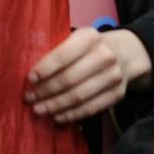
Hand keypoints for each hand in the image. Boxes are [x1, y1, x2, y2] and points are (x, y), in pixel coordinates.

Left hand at [26, 26, 151, 123]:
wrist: (124, 53)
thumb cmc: (89, 48)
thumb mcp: (76, 39)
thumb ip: (57, 50)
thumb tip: (31, 74)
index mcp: (90, 37)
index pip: (63, 55)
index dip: (45, 69)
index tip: (30, 79)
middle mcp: (104, 56)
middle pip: (69, 79)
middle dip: (46, 91)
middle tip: (29, 98)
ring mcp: (113, 76)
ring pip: (79, 96)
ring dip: (55, 105)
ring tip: (39, 109)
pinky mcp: (117, 94)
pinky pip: (91, 108)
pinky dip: (71, 114)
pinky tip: (57, 116)